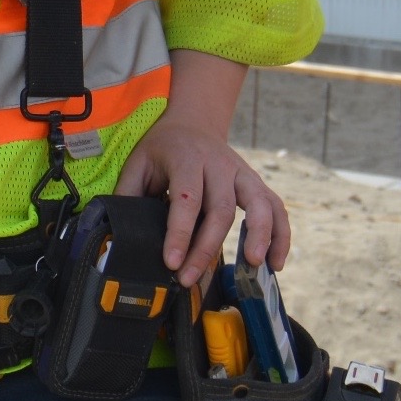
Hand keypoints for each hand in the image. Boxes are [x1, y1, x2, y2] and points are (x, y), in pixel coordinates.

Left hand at [116, 116, 289, 288]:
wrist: (193, 122)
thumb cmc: (162, 149)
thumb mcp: (138, 163)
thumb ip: (129, 194)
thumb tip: (120, 233)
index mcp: (186, 158)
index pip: (186, 199)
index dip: (180, 233)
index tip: (171, 262)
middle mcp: (219, 164)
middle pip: (221, 209)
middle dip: (206, 248)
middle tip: (189, 278)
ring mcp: (242, 173)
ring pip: (258, 205)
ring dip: (259, 237)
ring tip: (251, 267)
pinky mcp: (257, 184)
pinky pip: (277, 209)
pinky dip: (281, 236)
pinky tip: (275, 263)